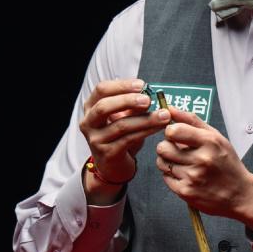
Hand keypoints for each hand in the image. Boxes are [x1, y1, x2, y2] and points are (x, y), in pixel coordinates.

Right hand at [79, 79, 170, 195]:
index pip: (102, 89)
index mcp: (91, 107)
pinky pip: (128, 139)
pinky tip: (159, 127)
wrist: (114, 166)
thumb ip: (133, 105)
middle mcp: (88, 122)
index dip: (122, 85)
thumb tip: (148, 93)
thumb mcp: (125, 117)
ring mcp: (96, 139)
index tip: (141, 85)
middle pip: (104, 107)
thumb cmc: (119, 136)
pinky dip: (146, 131)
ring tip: (164, 115)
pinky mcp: (107, 153)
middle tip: (148, 100)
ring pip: (121, 126)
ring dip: (145, 119)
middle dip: (128, 101)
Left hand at [155, 107, 252, 230]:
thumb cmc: (227, 163)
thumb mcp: (216, 137)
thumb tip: (170, 109)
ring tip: (182, 163)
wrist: (240, 194)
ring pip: (162, 163)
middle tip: (176, 149)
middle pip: (163, 147)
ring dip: (168, 161)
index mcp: (209, 142)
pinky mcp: (186, 192)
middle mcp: (201, 159)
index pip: (174, 131)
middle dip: (166, 147)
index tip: (175, 134)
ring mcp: (193, 177)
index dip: (170, 131)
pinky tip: (185, 175)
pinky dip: (172, 175)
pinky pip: (166, 178)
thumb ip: (191, 121)